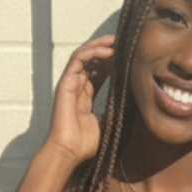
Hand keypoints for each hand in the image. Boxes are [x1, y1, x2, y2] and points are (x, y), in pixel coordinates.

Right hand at [43, 35, 115, 168]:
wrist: (68, 151)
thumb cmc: (83, 145)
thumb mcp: (104, 125)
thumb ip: (111, 112)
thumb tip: (126, 105)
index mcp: (85, 96)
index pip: (97, 72)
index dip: (110, 62)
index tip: (126, 55)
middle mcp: (77, 87)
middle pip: (90, 60)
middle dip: (105, 48)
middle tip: (121, 41)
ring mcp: (70, 84)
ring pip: (83, 55)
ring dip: (99, 45)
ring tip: (115, 40)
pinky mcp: (66, 82)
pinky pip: (78, 59)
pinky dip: (92, 52)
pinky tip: (108, 51)